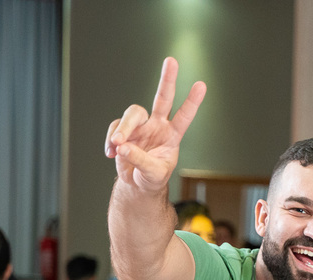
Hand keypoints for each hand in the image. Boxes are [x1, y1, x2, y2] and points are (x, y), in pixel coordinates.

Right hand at [105, 57, 206, 192]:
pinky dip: (111, 141)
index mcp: (172, 135)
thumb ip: (141, 160)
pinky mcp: (124, 130)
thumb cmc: (152, 178)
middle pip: (162, 98)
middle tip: (171, 61)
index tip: (201, 85)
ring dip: (124, 129)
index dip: (192, 102)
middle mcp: (157, 125)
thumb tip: (123, 146)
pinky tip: (112, 154)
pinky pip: (115, 128)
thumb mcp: (153, 174)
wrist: (137, 184)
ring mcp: (140, 126)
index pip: (184, 116)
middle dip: (167, 80)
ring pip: (132, 114)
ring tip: (118, 145)